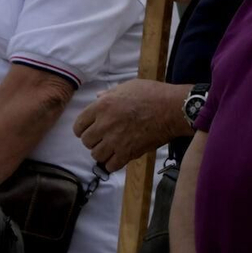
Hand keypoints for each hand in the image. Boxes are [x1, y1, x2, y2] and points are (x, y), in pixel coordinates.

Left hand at [74, 79, 188, 171]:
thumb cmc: (153, 94)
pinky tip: (119, 157)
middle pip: (86, 141)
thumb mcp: (128, 86)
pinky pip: (110, 166)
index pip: (78, 125)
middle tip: (103, 138)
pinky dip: (113, 163)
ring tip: (111, 148)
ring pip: (96, 155)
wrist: (173, 109)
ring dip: (102, 152)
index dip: (82, 129)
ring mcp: (115, 141)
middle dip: (93, 140)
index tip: (89, 130)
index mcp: (102, 106)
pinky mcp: (127, 153)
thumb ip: (109, 94)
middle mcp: (105, 124)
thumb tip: (97, 97)